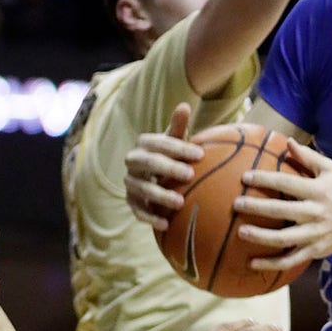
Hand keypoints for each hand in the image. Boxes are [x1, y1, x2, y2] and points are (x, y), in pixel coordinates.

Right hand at [124, 102, 202, 229]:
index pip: (158, 143)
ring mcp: (131, 183)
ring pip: (141, 189)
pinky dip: (150, 218)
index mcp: (144, 144)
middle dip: (168, 168)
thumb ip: (178, 126)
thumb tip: (183, 105)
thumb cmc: (171, 155)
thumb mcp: (175, 140)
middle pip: (148, 163)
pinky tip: (166, 225)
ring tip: (180, 203)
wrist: (157, 176)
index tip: (200, 154)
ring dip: (160, 195)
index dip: (178, 148)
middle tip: (190, 174)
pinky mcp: (132, 202)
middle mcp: (133, 162)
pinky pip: (138, 211)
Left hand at [233, 139, 331, 270]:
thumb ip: (309, 156)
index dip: (266, 179)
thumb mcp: (330, 170)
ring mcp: (314, 234)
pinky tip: (252, 263)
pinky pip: (290, 260)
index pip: (288, 183)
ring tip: (241, 232)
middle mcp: (315, 213)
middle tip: (236, 204)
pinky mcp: (313, 251)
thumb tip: (287, 141)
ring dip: (261, 236)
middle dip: (257, 207)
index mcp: (317, 191)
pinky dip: (271, 264)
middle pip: (282, 211)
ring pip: (284, 238)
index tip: (245, 177)